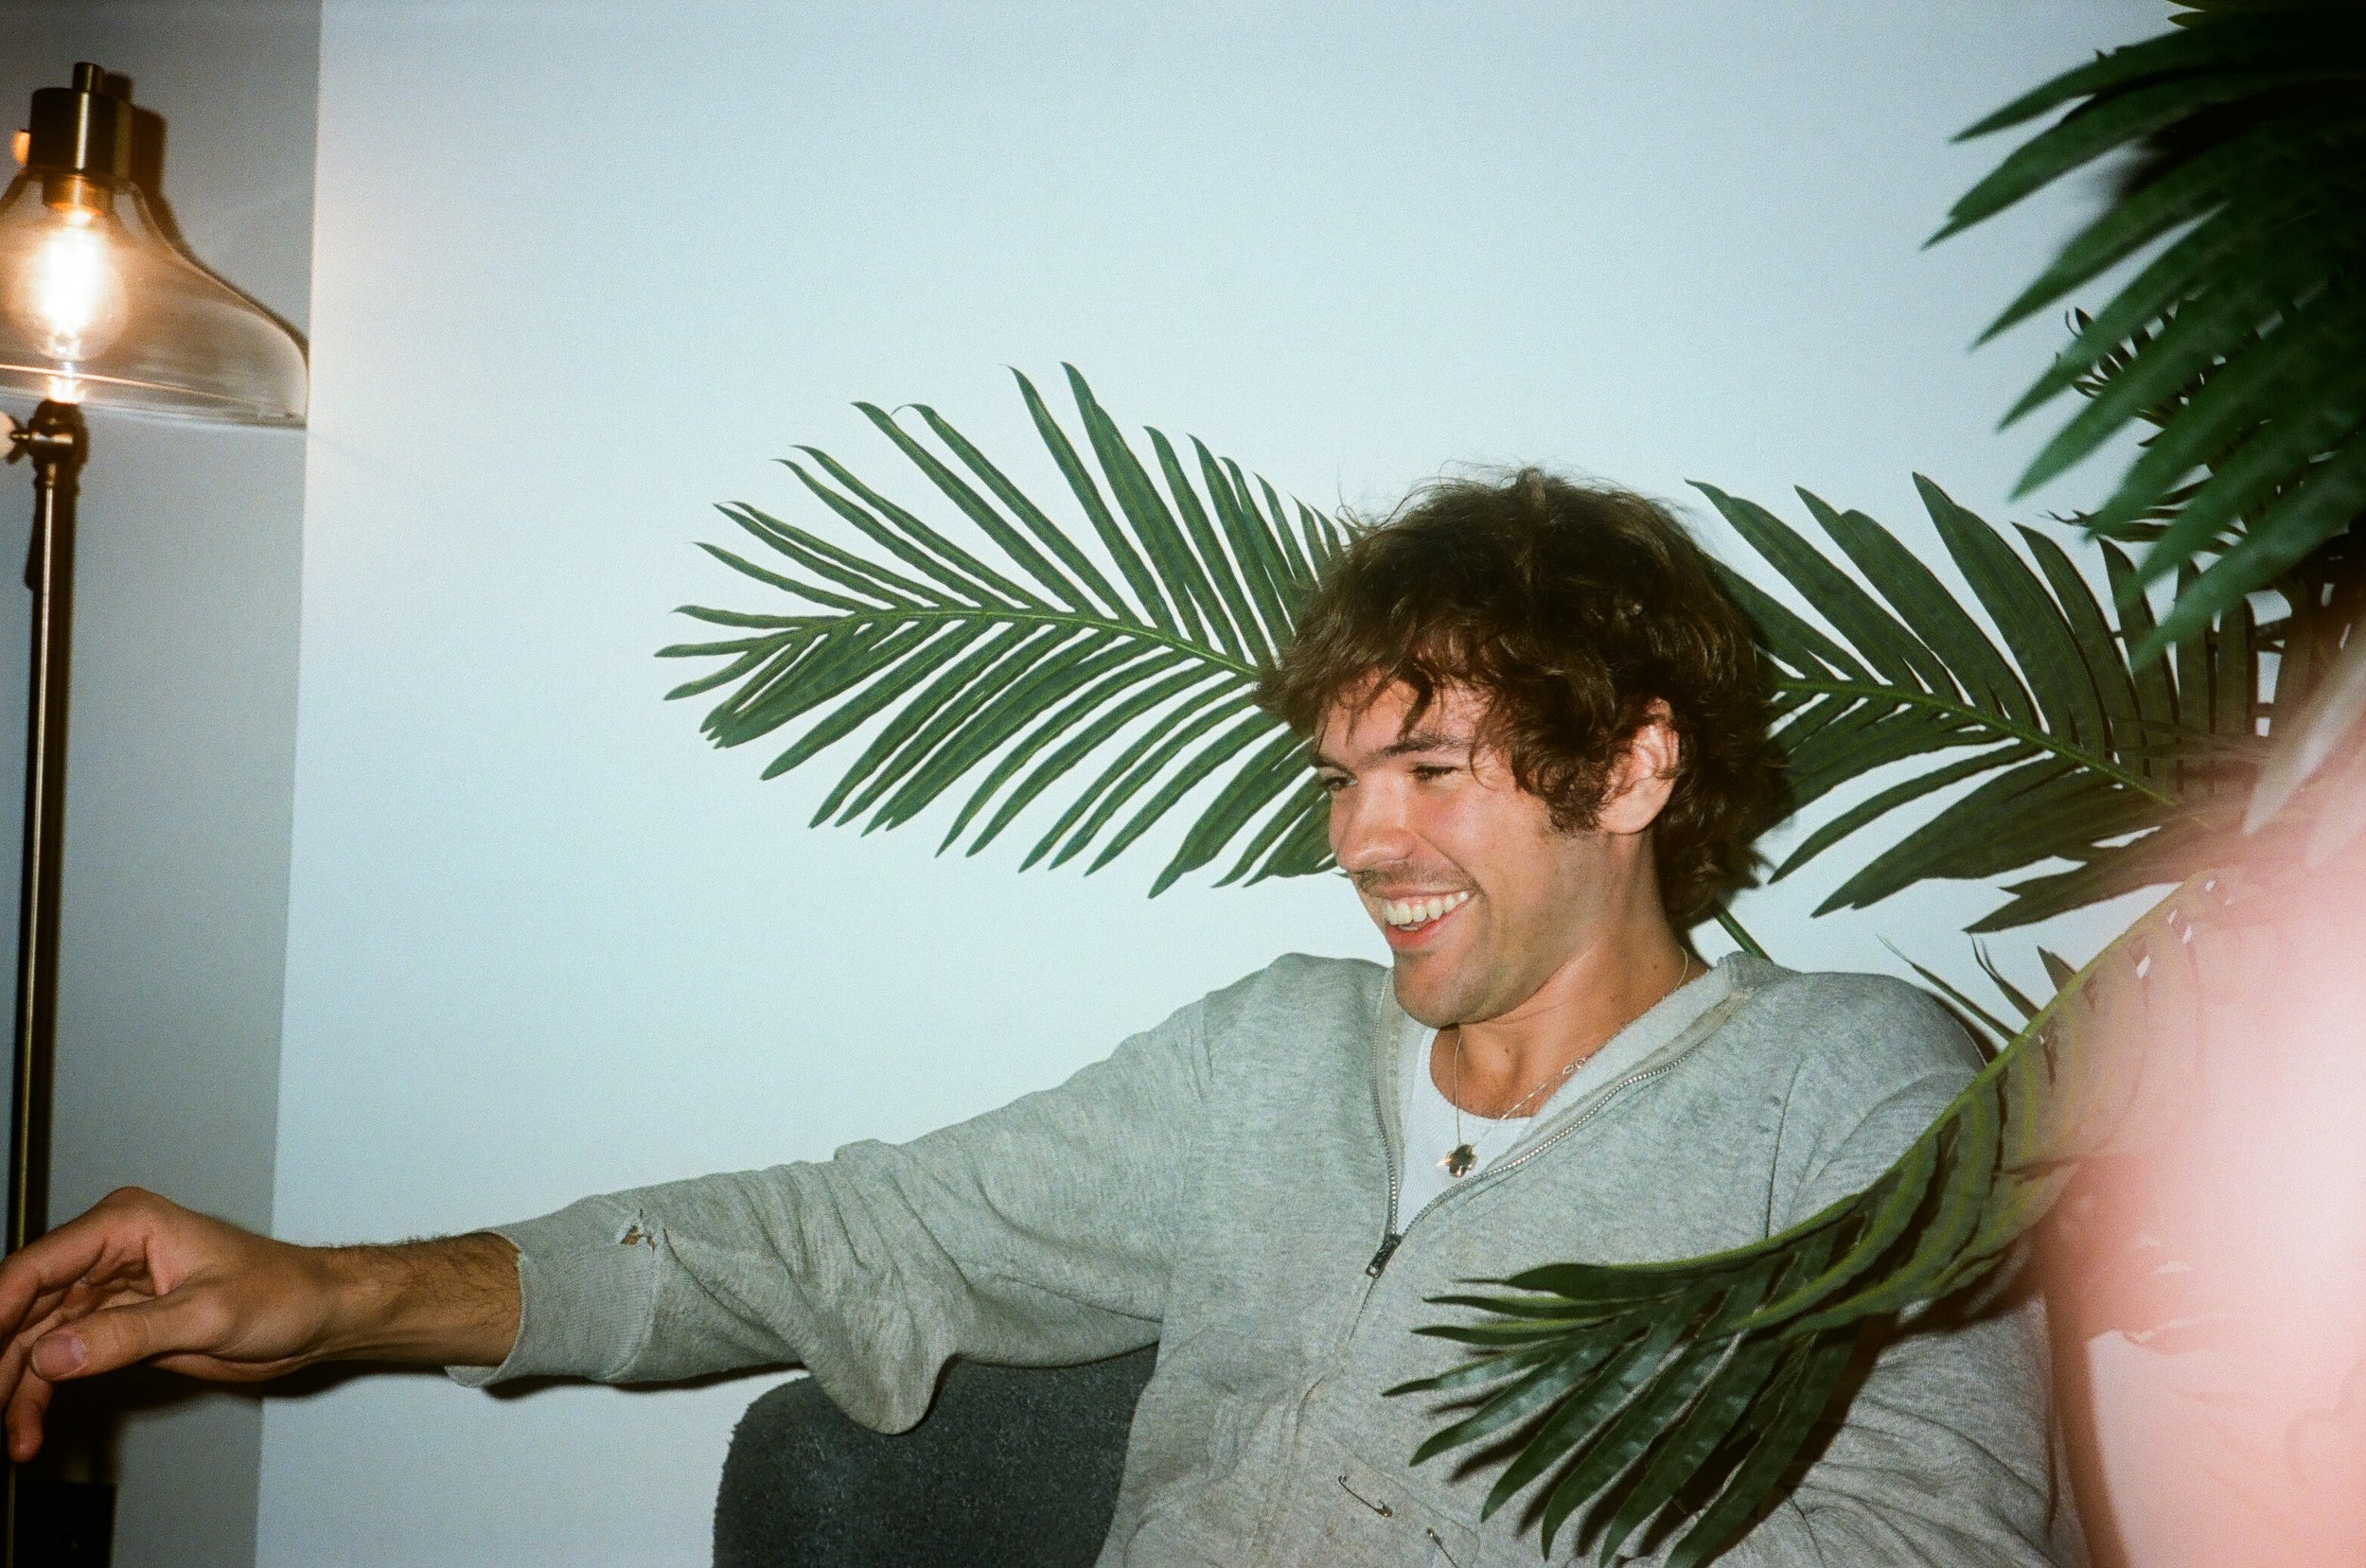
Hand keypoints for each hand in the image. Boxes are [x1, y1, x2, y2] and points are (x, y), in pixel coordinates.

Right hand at [0, 1187, 518, 1460]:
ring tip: (15, 1438)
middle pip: (23, 1308)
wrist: (318, 1315)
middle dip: (1, 1361)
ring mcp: (107, 1291)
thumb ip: (128, 1334)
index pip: (35, 1268)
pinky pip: (62, 1360)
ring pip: (36, 1341)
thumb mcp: (207, 1315)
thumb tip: (52, 1352)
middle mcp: (107, 1253)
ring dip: (18, 1389)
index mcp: (126, 1226)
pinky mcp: (117, 1327)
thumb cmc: (283, 1291)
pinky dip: (42, 1395)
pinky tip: (30, 1432)